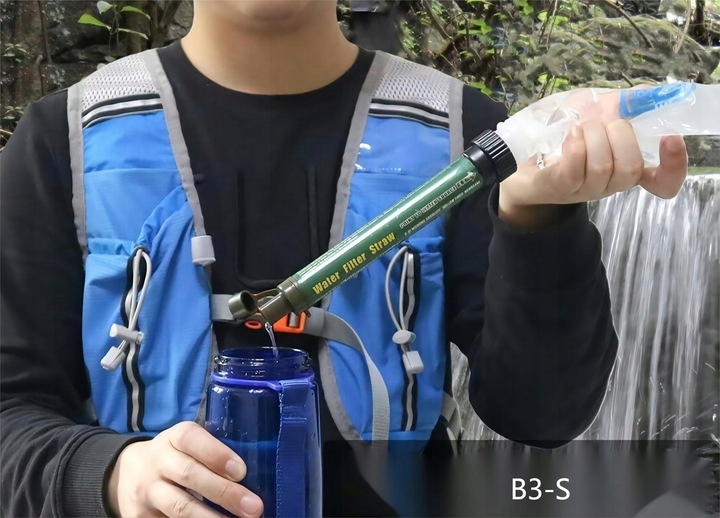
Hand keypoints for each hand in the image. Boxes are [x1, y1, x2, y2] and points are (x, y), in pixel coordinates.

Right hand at [106, 422, 263, 517]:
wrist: (127, 471)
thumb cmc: (175, 456)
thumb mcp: (188, 444)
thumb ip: (212, 451)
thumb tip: (253, 474)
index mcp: (174, 438)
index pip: (191, 439)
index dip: (217, 454)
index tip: (242, 471)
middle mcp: (158, 461)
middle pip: (190, 475)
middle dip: (225, 492)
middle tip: (253, 507)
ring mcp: (146, 490)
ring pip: (180, 507)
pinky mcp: (139, 516)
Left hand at [498, 121, 687, 228]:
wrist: (521, 156)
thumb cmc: (563, 135)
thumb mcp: (597, 112)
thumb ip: (626, 102)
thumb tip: (651, 91)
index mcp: (625, 166)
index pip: (663, 181)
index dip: (674, 165)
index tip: (669, 138)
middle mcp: (609, 183)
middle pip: (631, 165)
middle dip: (619, 133)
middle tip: (600, 123)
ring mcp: (585, 188)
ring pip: (606, 165)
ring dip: (594, 135)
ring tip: (580, 127)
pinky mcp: (560, 186)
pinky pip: (578, 167)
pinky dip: (577, 143)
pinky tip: (570, 134)